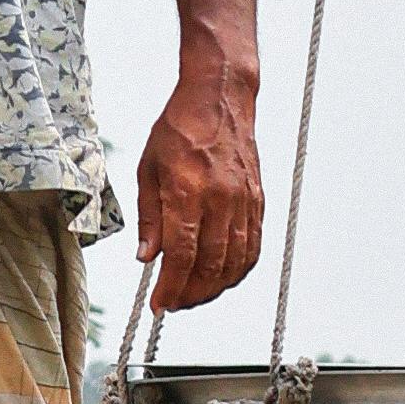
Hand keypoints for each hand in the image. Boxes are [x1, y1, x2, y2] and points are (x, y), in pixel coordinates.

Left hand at [135, 50, 264, 313]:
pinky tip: (222, 278)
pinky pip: (253, 248)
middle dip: (190, 295)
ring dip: (214, 289)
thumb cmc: (178, 129)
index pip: (182, 255)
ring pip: (234, 263)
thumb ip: (149, 216)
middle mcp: (220, 200)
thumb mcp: (148, 168)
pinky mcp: (258, 201)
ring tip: (193, 296)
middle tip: (173, 304)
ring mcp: (243, 202)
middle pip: (210, 266)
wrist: (220, 98)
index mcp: (187, 190)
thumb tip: (147, 258)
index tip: (159, 305)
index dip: (171, 287)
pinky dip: (238, 271)